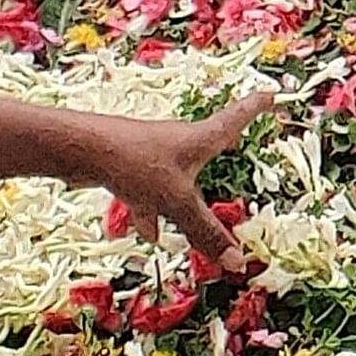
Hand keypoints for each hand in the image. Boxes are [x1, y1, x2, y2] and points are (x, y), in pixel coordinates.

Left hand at [67, 91, 274, 269]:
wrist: (83, 152)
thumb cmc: (138, 164)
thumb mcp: (178, 202)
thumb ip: (206, 232)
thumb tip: (238, 261)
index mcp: (201, 140)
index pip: (237, 119)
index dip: (255, 108)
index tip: (272, 93)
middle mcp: (181, 142)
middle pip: (210, 143)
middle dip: (225, 144)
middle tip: (240, 140)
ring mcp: (156, 154)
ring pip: (180, 173)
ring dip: (188, 191)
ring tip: (196, 209)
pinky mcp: (134, 167)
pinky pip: (153, 190)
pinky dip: (155, 210)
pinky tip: (150, 234)